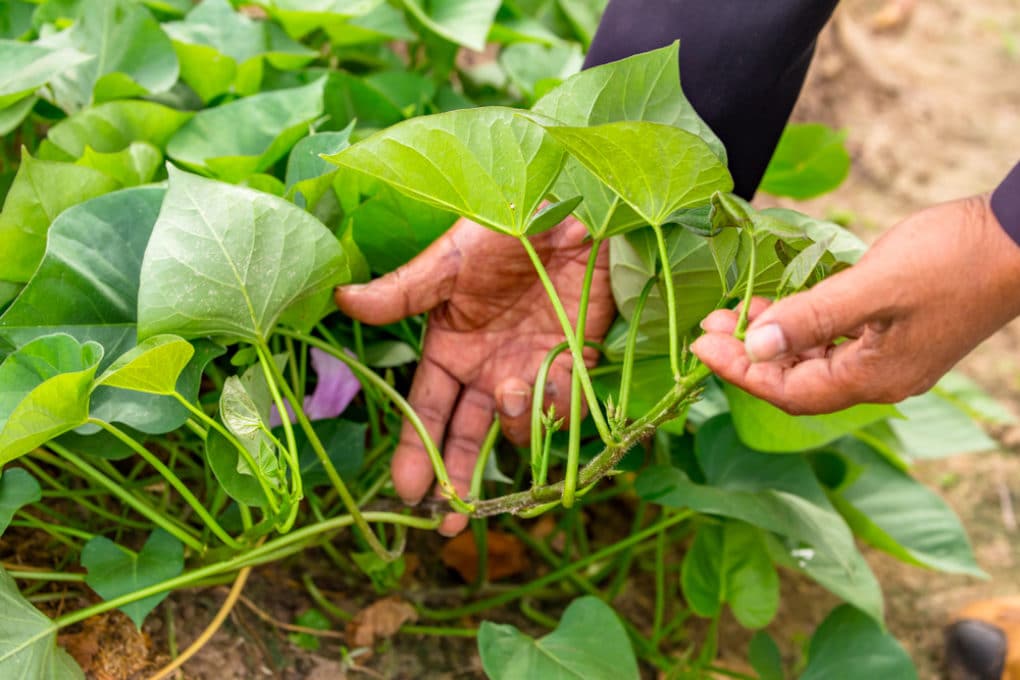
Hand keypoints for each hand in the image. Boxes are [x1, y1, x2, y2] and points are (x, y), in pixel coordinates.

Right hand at [336, 217, 612, 534]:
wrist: (573, 207)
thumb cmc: (503, 227)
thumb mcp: (449, 261)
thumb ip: (403, 292)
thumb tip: (342, 301)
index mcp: (450, 348)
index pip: (426, 412)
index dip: (417, 452)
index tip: (409, 493)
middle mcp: (486, 369)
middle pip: (466, 437)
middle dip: (457, 478)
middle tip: (451, 523)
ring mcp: (531, 369)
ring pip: (518, 429)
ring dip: (515, 425)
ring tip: (512, 389)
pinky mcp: (575, 362)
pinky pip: (566, 406)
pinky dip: (563, 401)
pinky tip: (562, 367)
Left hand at [691, 196, 1019, 413]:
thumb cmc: (953, 259)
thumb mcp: (875, 286)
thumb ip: (812, 317)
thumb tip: (755, 346)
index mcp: (872, 377)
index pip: (787, 391)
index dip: (739, 370)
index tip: (700, 345)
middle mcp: (878, 378)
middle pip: (795, 381)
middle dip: (748, 356)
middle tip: (709, 326)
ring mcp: (889, 358)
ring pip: (813, 360)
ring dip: (772, 339)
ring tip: (734, 313)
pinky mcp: (895, 335)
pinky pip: (835, 341)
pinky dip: (802, 326)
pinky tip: (781, 305)